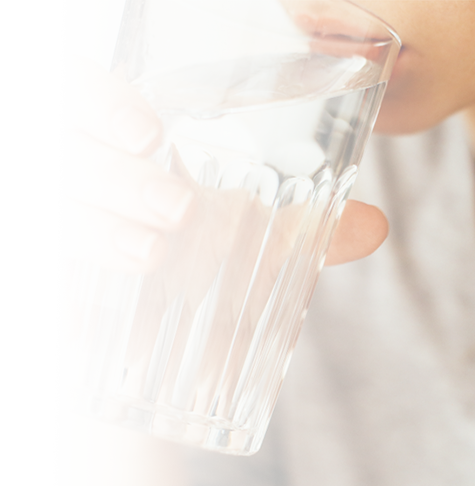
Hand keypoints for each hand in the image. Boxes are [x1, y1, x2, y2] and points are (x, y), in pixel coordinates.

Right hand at [50, 54, 388, 348]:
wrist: (167, 343)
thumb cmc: (200, 266)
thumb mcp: (250, 243)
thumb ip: (302, 230)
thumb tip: (375, 226)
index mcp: (109, 141)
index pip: (73, 88)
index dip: (99, 100)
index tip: (150, 134)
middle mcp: (63, 174)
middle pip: (58, 149)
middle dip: (115, 175)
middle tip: (177, 209)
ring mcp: (40, 228)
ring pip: (36, 211)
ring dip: (88, 230)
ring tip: (149, 254)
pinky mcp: (34, 287)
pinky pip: (21, 289)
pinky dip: (41, 304)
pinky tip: (71, 326)